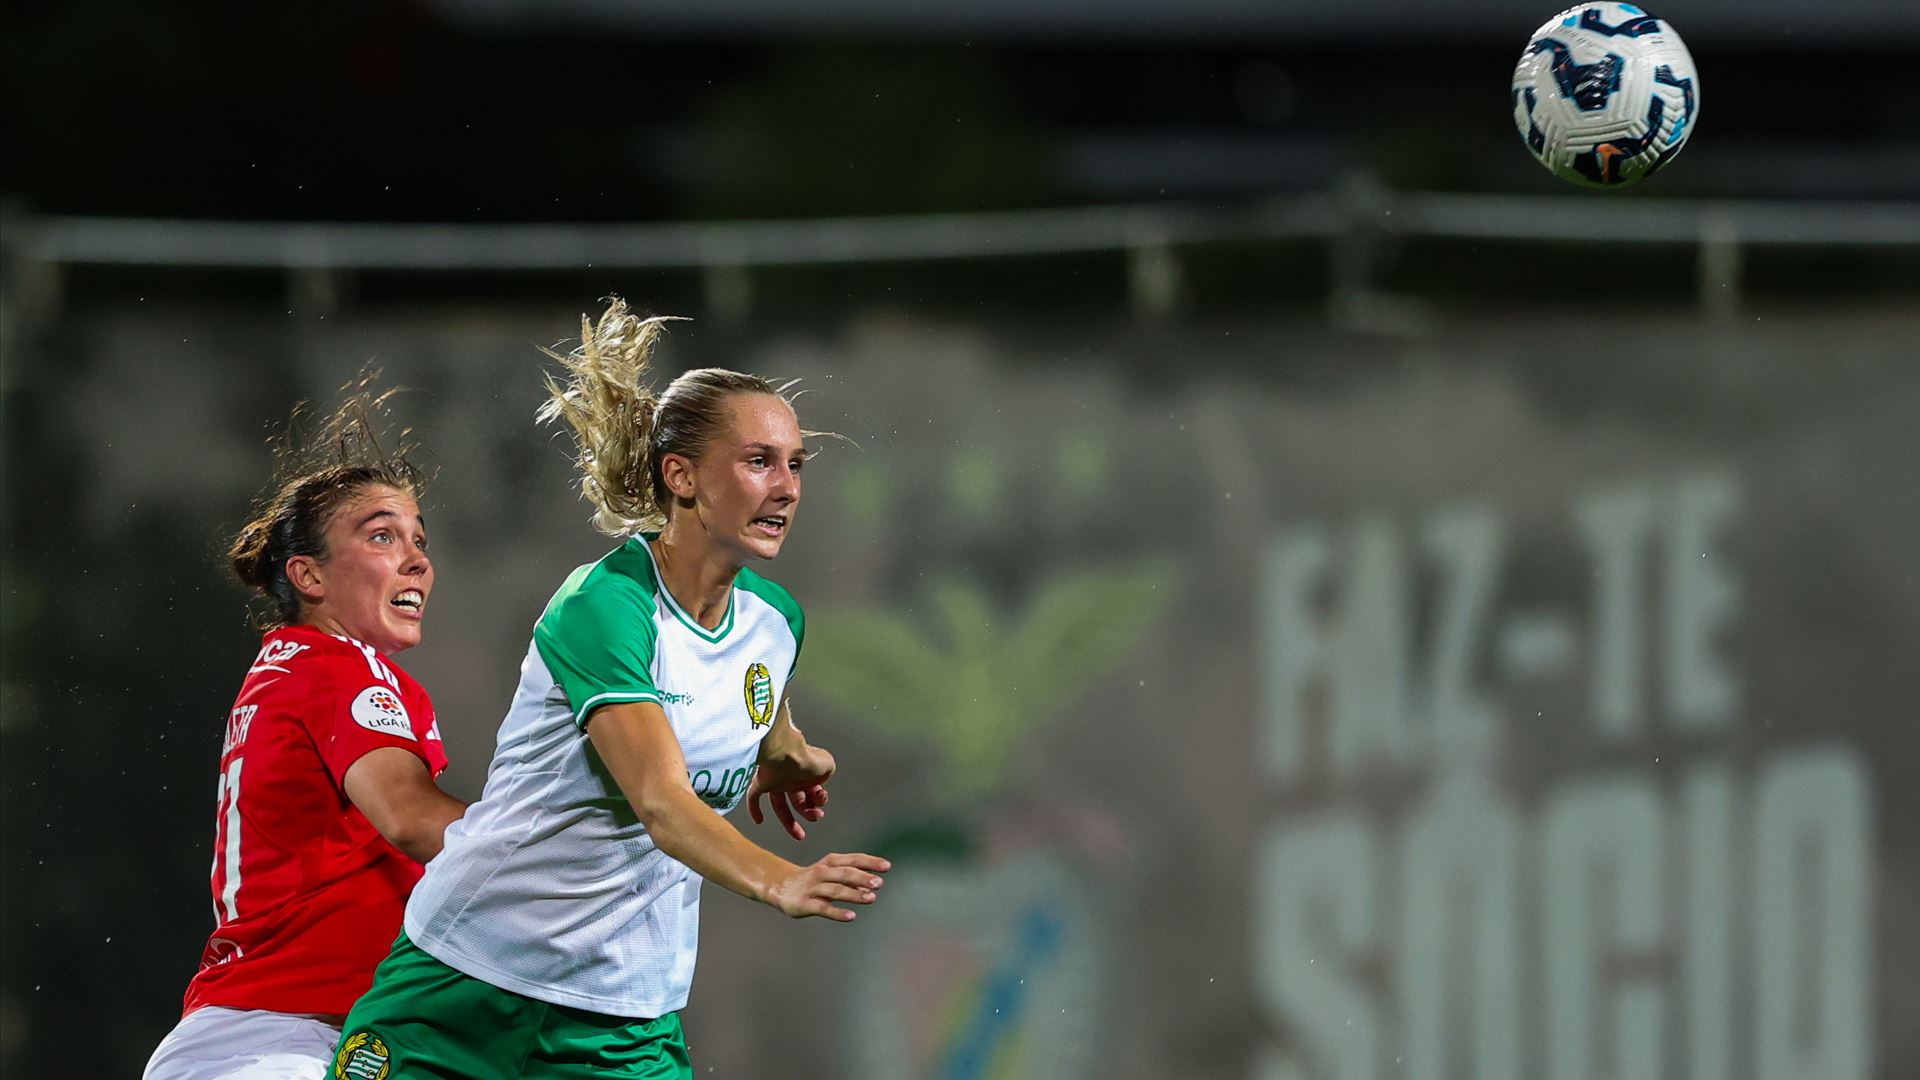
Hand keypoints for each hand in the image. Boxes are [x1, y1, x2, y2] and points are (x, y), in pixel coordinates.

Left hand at [747, 744, 835, 840]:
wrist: (786, 752)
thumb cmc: (804, 757)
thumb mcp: (827, 765)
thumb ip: (826, 772)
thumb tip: (823, 777)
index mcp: (805, 772)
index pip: (812, 791)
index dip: (818, 800)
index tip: (820, 801)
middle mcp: (790, 777)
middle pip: (798, 801)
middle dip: (808, 813)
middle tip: (815, 818)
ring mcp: (775, 780)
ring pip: (779, 804)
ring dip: (789, 821)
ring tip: (799, 834)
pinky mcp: (761, 782)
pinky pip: (753, 797)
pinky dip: (754, 809)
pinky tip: (759, 820)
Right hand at [769, 852, 890, 920]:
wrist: (780, 887)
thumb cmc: (813, 880)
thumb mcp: (831, 873)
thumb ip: (851, 878)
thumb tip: (873, 885)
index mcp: (830, 862)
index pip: (853, 859)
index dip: (869, 862)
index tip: (886, 866)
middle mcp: (822, 872)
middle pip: (844, 873)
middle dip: (862, 877)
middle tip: (879, 883)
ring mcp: (813, 888)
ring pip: (835, 890)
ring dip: (854, 894)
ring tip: (871, 898)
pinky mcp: (805, 904)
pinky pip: (823, 908)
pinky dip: (837, 912)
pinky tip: (851, 916)